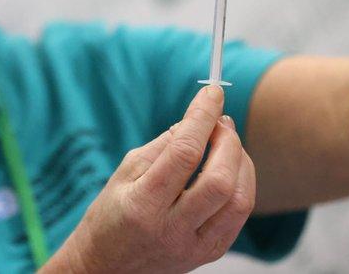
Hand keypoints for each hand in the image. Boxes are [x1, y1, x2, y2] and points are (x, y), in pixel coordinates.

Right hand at [41, 86, 254, 273]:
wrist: (107, 267)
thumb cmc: (111, 215)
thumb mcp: (125, 172)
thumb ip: (163, 146)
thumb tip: (196, 120)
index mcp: (142, 205)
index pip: (183, 153)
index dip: (201, 117)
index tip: (212, 93)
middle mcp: (171, 230)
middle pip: (219, 180)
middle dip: (228, 140)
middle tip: (220, 121)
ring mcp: (194, 247)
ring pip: (239, 200)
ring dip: (241, 162)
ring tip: (226, 143)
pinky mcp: (209, 254)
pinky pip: (239, 215)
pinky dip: (241, 184)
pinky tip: (229, 169)